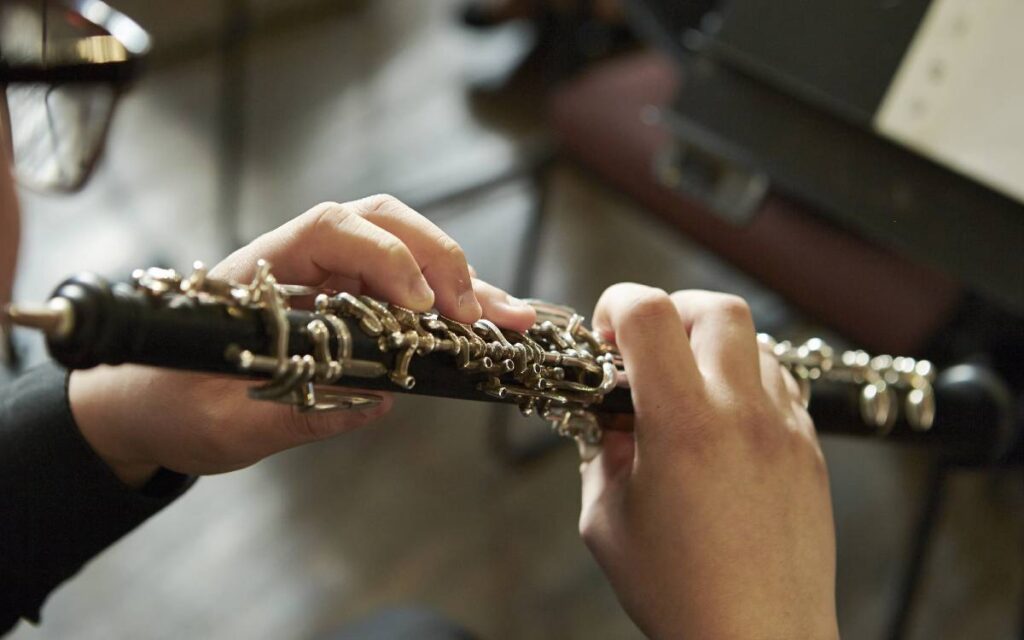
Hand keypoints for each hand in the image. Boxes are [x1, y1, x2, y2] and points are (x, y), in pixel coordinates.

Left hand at [69, 196, 536, 486]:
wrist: (147, 403)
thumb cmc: (169, 403)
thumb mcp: (220, 424)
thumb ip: (291, 412)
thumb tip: (376, 402)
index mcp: (258, 272)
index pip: (328, 230)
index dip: (383, 257)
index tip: (419, 307)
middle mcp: (298, 262)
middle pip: (381, 222)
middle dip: (438, 259)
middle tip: (477, 313)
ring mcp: (325, 279)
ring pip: (403, 251)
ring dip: (459, 280)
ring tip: (509, 316)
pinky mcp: (343, 304)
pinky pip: (403, 289)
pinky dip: (447, 305)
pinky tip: (483, 323)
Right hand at [579, 284, 837, 638]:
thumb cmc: (679, 594)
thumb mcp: (607, 521)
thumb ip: (601, 455)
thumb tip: (606, 419)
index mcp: (683, 426)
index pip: (650, 314)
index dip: (617, 306)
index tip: (606, 337)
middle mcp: (741, 415)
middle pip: (716, 308)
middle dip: (672, 311)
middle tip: (647, 350)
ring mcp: (784, 430)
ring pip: (756, 343)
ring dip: (714, 349)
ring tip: (687, 392)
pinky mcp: (810, 451)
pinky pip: (781, 386)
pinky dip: (747, 384)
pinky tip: (724, 425)